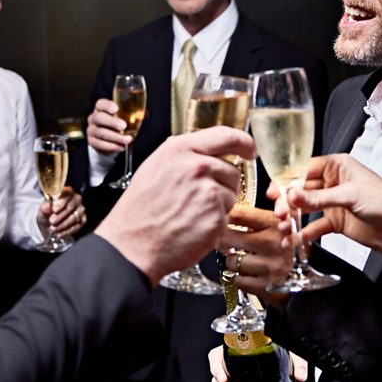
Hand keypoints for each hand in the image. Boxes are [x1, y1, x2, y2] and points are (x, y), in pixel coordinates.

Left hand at [38, 187, 84, 238]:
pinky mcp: (83, 220)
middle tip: (51, 221)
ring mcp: (81, 210)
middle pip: (71, 206)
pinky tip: (59, 234)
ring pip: (74, 217)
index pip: (67, 194)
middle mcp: (76, 199)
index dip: (61, 202)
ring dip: (63, 224)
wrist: (51, 225)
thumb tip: (47, 206)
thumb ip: (44, 208)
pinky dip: (67, 231)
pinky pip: (76, 226)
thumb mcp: (43, 211)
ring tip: (53, 229)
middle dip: (61, 215)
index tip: (54, 210)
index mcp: (67, 192)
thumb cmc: (47, 214)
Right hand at [86, 98, 130, 155]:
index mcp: (101, 108)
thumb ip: (133, 114)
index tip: (116, 109)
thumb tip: (145, 114)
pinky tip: (122, 147)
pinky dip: (113, 146)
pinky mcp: (92, 142)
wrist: (108, 139)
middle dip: (112, 122)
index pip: (101, 104)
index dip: (108, 106)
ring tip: (128, 139)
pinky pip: (100, 145)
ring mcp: (91, 130)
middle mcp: (94, 118)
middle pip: (100, 118)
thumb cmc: (118, 123)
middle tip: (124, 126)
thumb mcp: (125, 117)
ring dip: (116, 137)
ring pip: (101, 133)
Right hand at [96, 128, 254, 284]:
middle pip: (231, 170)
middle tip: (198, 199)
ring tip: (190, 214)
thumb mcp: (154, 167)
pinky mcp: (215, 218)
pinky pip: (226, 217)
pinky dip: (214, 224)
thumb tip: (204, 150)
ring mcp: (208, 192)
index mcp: (180, 150)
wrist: (132, 245)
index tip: (249, 150)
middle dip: (222, 185)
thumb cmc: (139, 210)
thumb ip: (182, 155)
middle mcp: (196, 167)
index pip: (226, 136)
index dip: (244, 143)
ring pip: (231, 195)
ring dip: (218, 206)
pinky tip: (192, 227)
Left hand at [217, 204, 292, 297]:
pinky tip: (250, 272)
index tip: (216, 218)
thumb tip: (226, 206)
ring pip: (230, 261)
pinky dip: (240, 277)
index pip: (238, 214)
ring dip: (232, 261)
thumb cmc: (282, 246)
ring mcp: (271, 265)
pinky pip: (237, 279)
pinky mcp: (267, 284)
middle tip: (223, 241)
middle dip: (221, 240)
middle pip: (228, 237)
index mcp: (274, 222)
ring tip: (244, 258)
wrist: (302, 275)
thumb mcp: (276, 223)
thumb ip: (254, 215)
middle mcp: (274, 242)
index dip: (223, 216)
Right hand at [282, 154, 381, 279]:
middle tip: (280, 213)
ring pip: (305, 208)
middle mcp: (334, 182)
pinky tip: (294, 240)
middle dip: (288, 202)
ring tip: (284, 228)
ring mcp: (334, 203)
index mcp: (338, 166)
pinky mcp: (336, 222)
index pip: (304, 169)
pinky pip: (314, 226)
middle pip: (301, 189)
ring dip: (293, 218)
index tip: (274, 192)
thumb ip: (319, 198)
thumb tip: (293, 195)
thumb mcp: (350, 196)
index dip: (287, 180)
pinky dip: (303, 233)